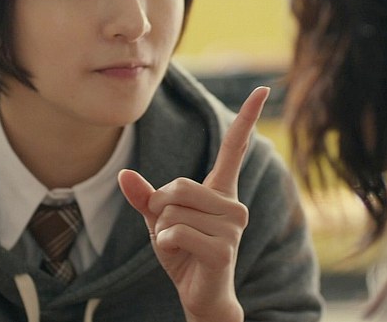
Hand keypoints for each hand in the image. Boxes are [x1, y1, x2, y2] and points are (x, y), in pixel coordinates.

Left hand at [118, 86, 269, 321]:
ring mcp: (232, 226)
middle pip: (177, 186)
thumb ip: (145, 197)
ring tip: (180, 246)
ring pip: (173, 211)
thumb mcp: (159, 221)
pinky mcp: (223, 249)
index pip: (234, 148)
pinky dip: (164, 244)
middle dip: (160, 209)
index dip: (247, 118)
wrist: (200, 295)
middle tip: (171, 230)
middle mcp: (233, 204)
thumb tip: (123, 174)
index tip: (262, 90)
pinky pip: (176, 232)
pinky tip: (178, 255)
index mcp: (222, 191)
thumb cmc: (183, 254)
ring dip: (162, 230)